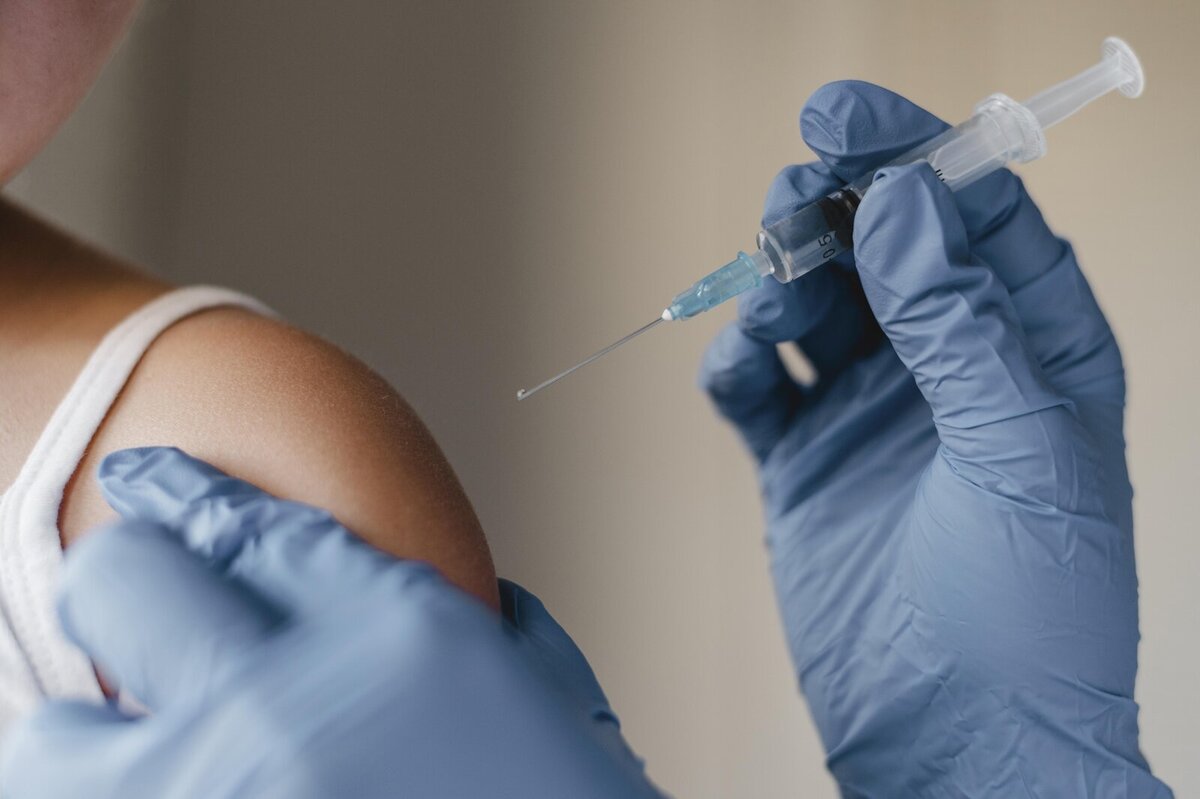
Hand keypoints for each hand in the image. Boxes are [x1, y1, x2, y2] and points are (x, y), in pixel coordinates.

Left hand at [1, 447, 660, 798]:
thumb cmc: (561, 797)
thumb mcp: (538, 684)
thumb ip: (464, 621)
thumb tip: (427, 591)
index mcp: (392, 634)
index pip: (241, 523)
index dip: (181, 493)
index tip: (150, 481)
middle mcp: (282, 709)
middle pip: (122, 584)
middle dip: (128, 581)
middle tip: (146, 605)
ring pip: (54, 745)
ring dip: (92, 730)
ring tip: (132, 735)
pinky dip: (119, 792)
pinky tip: (162, 784)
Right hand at [700, 82, 1171, 795]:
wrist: (958, 747)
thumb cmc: (1030, 616)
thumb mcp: (1020, 452)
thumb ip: (962, 324)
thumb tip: (907, 204)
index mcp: (1033, 354)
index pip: (977, 220)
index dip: (917, 157)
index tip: (848, 120)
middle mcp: (949, 372)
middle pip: (884, 249)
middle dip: (837, 208)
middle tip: (793, 192)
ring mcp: (871, 417)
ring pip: (815, 306)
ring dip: (781, 276)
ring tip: (764, 273)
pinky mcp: (805, 465)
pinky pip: (758, 388)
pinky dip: (738, 363)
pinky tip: (736, 364)